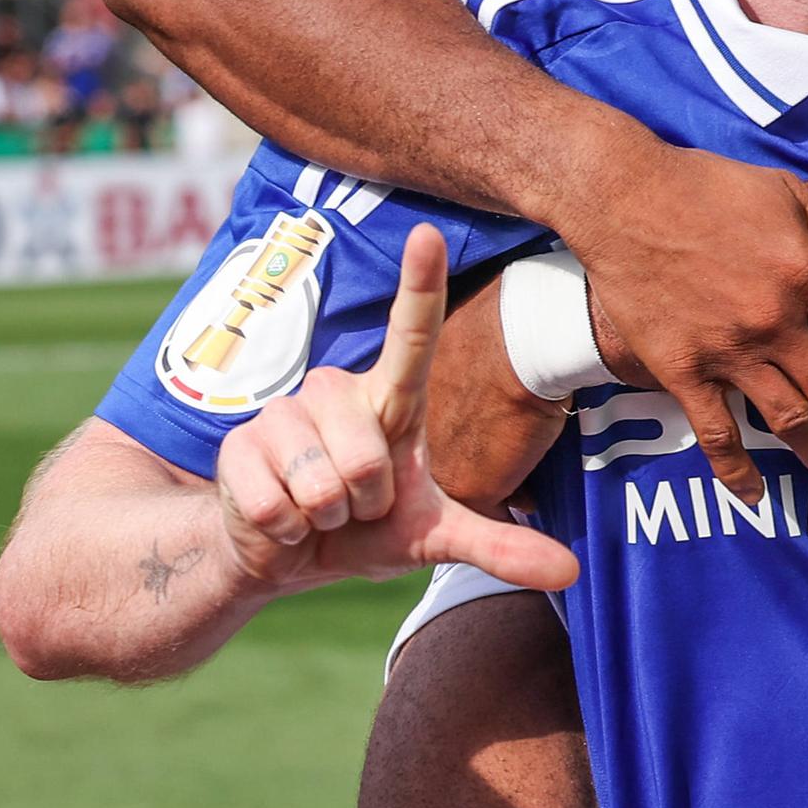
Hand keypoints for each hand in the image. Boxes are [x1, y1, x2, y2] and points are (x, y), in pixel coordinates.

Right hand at [215, 227, 578, 596]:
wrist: (283, 554)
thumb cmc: (366, 527)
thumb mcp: (434, 537)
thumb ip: (497, 546)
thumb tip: (570, 573)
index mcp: (390, 399)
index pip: (411, 335)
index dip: (419, 285)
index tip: (428, 234)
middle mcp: (336, 391)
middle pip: (366, 462)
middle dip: (364, 506)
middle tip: (355, 504)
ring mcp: (282, 413)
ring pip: (321, 485)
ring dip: (324, 518)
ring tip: (319, 507)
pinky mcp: (238, 446)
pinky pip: (278, 505)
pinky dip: (285, 531)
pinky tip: (280, 517)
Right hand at [561, 147, 807, 500]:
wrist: (621, 197)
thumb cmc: (709, 188)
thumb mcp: (789, 197)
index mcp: (805, 276)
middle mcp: (773, 321)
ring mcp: (726, 350)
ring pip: (788, 419)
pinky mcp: (681, 370)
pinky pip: (717, 433)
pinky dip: (738, 471)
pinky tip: (757, 496)